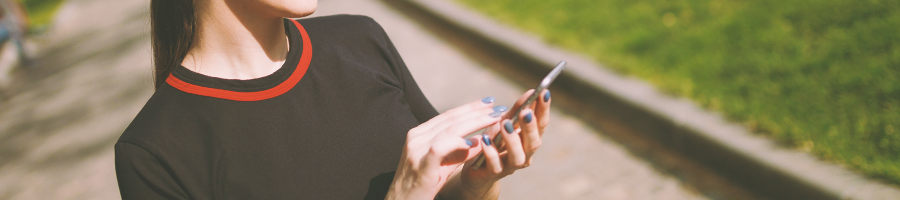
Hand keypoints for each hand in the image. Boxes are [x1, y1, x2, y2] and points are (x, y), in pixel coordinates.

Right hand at [385, 97, 505, 199]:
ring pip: (449, 129)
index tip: (489, 103)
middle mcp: (416, 137)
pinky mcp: (420, 165)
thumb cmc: (423, 186)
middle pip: (451, 119)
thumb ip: (460, 152)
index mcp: (420, 134)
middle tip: (498, 107)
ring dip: (474, 122)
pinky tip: (474, 142)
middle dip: (477, 111)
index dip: (470, 108)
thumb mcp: (444, 165)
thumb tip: (481, 139)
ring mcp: (416, 150)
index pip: (448, 116)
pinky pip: (440, 148)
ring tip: (493, 119)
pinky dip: (458, 143)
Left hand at [440, 89, 551, 199]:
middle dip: (530, 127)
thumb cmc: (493, 143)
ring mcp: (510, 166)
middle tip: (525, 112)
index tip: (544, 92)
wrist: (476, 170)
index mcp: (529, 140)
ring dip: (513, 140)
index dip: (544, 109)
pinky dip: (491, 152)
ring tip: (505, 124)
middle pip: (533, 142)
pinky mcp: (493, 173)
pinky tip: (486, 140)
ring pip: (518, 157)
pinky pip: (494, 164)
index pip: (541, 124)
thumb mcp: (503, 123)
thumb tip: (531, 92)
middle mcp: (524, 155)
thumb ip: (516, 110)